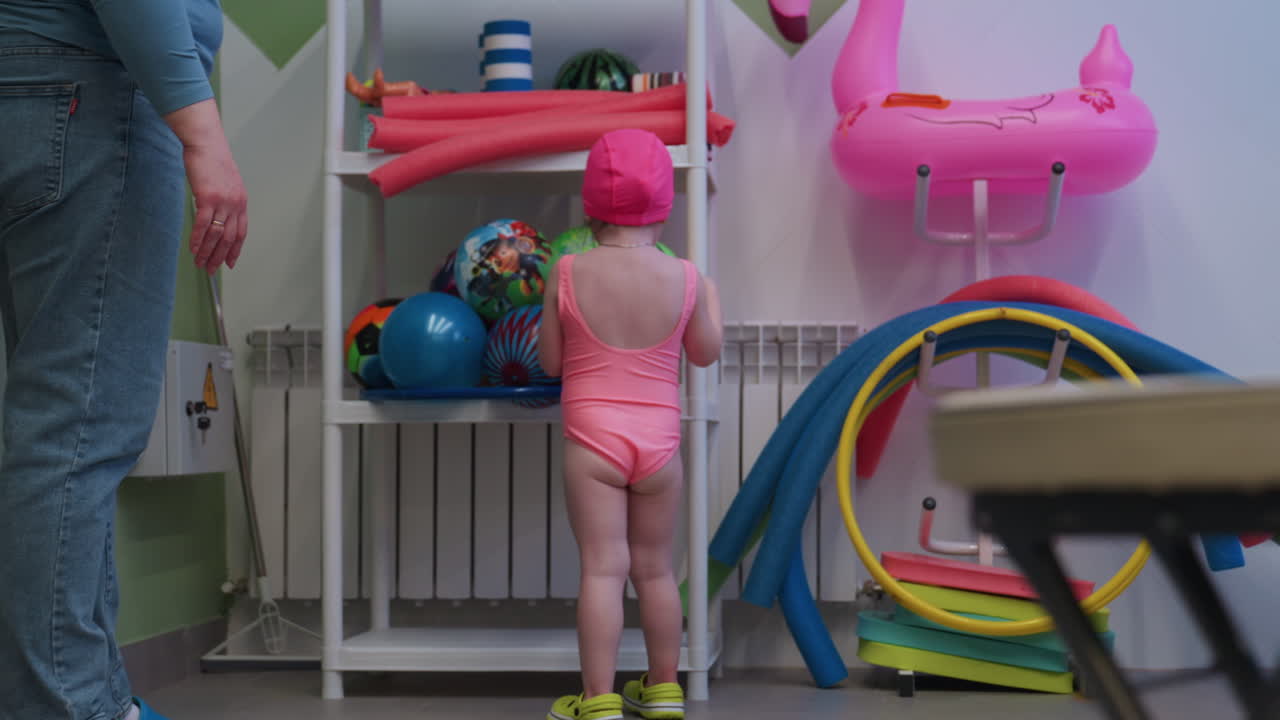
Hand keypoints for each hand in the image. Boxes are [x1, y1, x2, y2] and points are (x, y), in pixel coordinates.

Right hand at [164, 99, 247, 273]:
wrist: (206, 143)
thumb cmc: (212, 160)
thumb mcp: (225, 183)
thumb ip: (224, 201)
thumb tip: (216, 216)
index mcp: (241, 202)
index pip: (241, 232)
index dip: (235, 250)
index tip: (230, 263)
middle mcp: (236, 204)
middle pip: (229, 238)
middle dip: (220, 257)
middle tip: (210, 269)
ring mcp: (223, 202)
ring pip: (216, 235)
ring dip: (207, 252)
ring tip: (200, 263)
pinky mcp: (208, 198)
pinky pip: (203, 225)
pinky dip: (198, 239)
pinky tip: (193, 249)